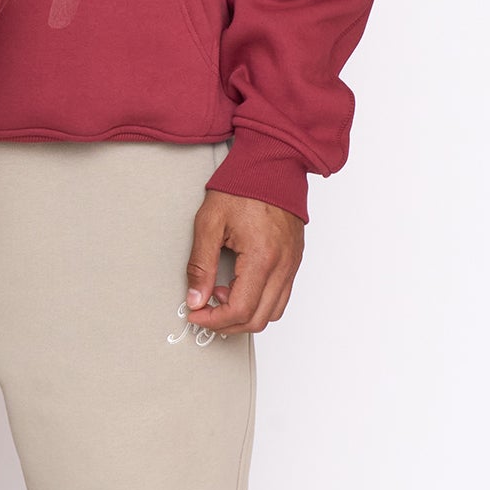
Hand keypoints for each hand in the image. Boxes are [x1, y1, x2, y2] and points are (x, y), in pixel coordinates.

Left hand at [184, 190, 303, 334]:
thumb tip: (196, 298)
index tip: (195, 314)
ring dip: (245, 314)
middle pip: (258, 319)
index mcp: (262, 257)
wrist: (273, 165)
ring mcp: (292, 265)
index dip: (213, 320)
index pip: (240, 310)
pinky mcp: (294, 261)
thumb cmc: (243, 187)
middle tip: (204, 311)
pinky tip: (239, 286)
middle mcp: (282, 266)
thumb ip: (200, 265)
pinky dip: (259, 302)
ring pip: (273, 312)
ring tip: (220, 294)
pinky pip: (280, 296)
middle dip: (227, 324)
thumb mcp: (209, 223)